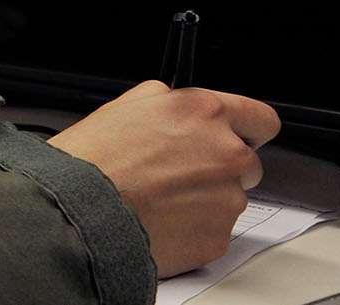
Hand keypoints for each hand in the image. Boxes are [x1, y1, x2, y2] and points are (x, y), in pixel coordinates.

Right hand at [48, 80, 280, 277]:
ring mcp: (227, 199)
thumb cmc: (92, 159)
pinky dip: (193, 228)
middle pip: (248, 163)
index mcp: (206, 114)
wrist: (77, 211)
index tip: (239, 138)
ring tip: (159, 199)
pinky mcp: (218, 237)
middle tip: (179, 174)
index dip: (248, 130)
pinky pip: (214, 230)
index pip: (262, 119)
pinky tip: (160, 220)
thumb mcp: (127, 105)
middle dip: (221, 168)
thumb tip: (183, 108)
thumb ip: (171, 102)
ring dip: (204, 200)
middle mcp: (227, 153)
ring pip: (230, 199)